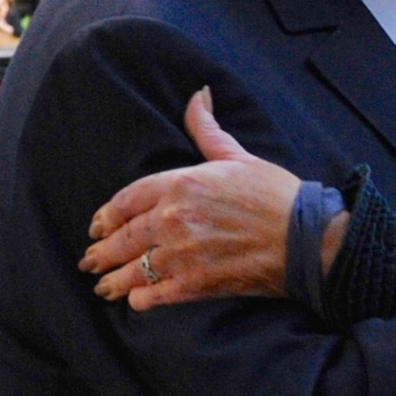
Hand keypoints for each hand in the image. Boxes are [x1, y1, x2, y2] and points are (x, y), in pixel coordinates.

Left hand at [78, 87, 301, 309]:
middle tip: (91, 260)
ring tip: (103, 286)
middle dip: (102, 252)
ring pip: (131, 270)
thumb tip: (198, 96)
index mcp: (181, 183)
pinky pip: (151, 296)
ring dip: (113, 280)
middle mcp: (173, 219)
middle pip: (122, 237)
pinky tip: (135, 300)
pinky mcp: (193, 285)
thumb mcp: (238, 156)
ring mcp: (180, 255)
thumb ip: (208, 129)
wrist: (305, 237)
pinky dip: (140, 299)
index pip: (127, 200)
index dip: (107, 215)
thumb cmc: (275, 193)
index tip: (98, 226)